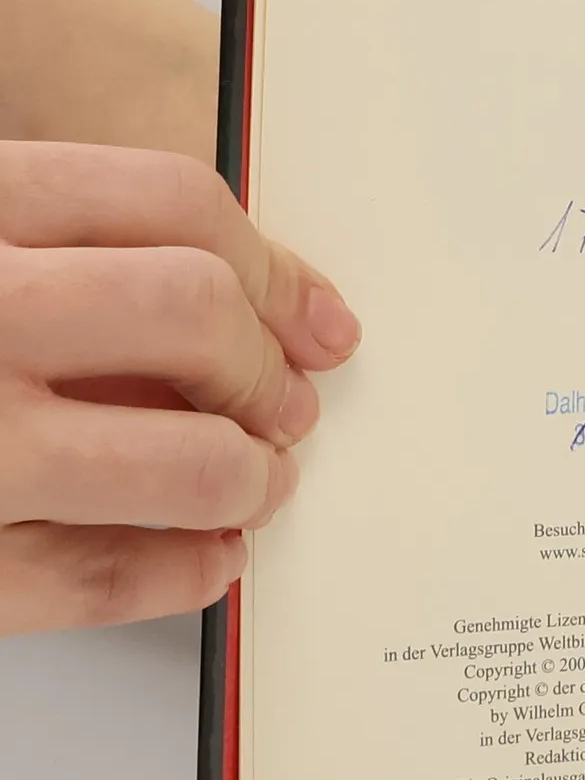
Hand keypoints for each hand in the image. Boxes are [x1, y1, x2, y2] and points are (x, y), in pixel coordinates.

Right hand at [0, 141, 359, 634]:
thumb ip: (73, 259)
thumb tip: (248, 310)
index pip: (169, 201)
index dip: (270, 266)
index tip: (316, 317)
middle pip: (195, 312)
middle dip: (267, 369)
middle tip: (290, 406)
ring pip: (189, 461)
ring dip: (248, 478)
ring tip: (254, 482)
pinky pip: (102, 579)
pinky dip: (182, 571)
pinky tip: (208, 555)